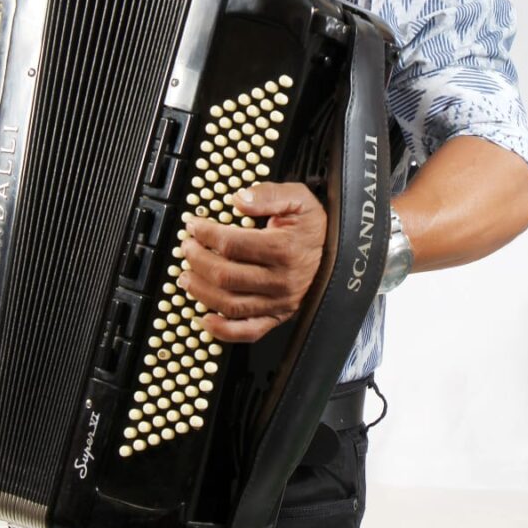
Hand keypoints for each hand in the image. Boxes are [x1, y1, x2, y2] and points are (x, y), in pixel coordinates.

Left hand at [179, 183, 326, 342]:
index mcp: (283, 249)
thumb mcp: (299, 199)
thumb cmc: (314, 227)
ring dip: (201, 291)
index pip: (231, 244)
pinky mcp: (278, 317)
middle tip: (186, 248)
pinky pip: (248, 332)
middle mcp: (280, 280)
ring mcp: (279, 303)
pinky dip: (223, 330)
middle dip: (197, 260)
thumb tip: (239, 200)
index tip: (193, 226)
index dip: (205, 234)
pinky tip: (205, 319)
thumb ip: (269, 194)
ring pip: (230, 304)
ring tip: (186, 276)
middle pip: (225, 275)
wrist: (341, 254)